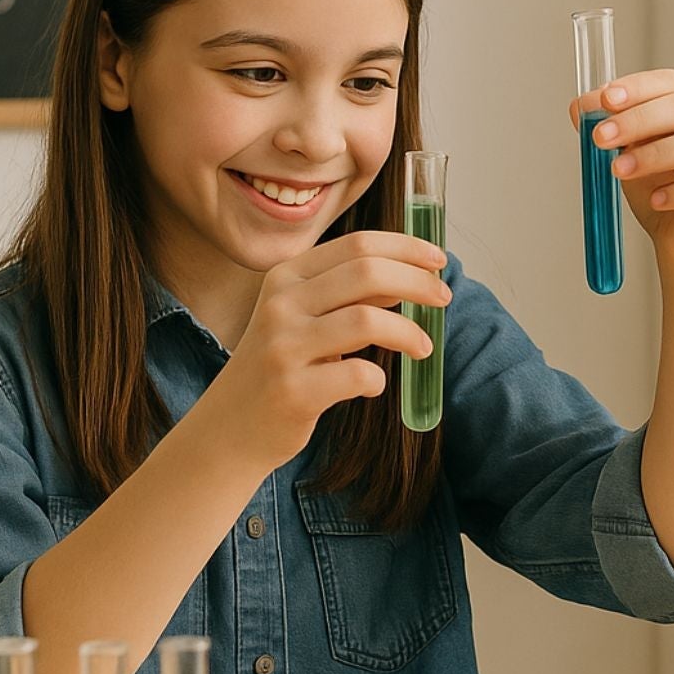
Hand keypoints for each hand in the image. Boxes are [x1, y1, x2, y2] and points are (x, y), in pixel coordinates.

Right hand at [195, 232, 450, 472]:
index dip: (406, 248)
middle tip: (444, 299)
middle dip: (417, 282)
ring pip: (367, 320)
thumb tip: (406, 277)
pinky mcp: (292, 391)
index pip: (358, 244)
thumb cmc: (279, 368)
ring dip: (408, 332)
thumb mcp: (302, 319)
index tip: (438, 260)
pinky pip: (358, 375)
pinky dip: (378, 379)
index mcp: (286, 277)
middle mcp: (281, 304)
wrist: (229, 429)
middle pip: (367, 272)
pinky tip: (374, 385)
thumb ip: (347, 294)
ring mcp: (283, 347)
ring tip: (423, 348)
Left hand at [571, 69, 673, 276]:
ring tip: (619, 171)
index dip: (639, 88)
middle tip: (601, 138)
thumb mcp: (628, 154)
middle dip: (640, 120)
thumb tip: (579, 106)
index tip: (605, 101)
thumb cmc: (661, 192)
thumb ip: (610, 128)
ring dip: (655, 154)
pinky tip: (658, 200)